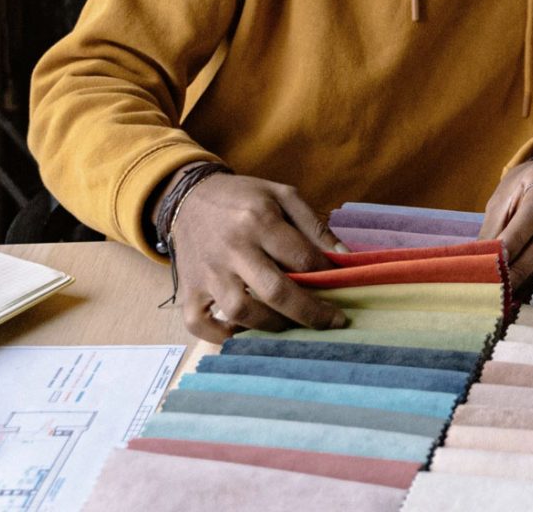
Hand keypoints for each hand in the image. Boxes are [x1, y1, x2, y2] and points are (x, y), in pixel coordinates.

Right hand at [168, 173, 346, 342]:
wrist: (190, 198)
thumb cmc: (243, 199)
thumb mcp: (282, 195)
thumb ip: (314, 225)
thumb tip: (344, 257)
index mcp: (259, 220)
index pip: (303, 258)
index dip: (328, 276)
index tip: (343, 288)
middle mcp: (233, 248)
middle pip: (275, 292)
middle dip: (310, 312)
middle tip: (332, 322)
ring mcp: (207, 273)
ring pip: (241, 312)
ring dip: (272, 325)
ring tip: (290, 323)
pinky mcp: (187, 291)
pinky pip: (200, 325)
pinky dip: (222, 337)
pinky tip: (244, 332)